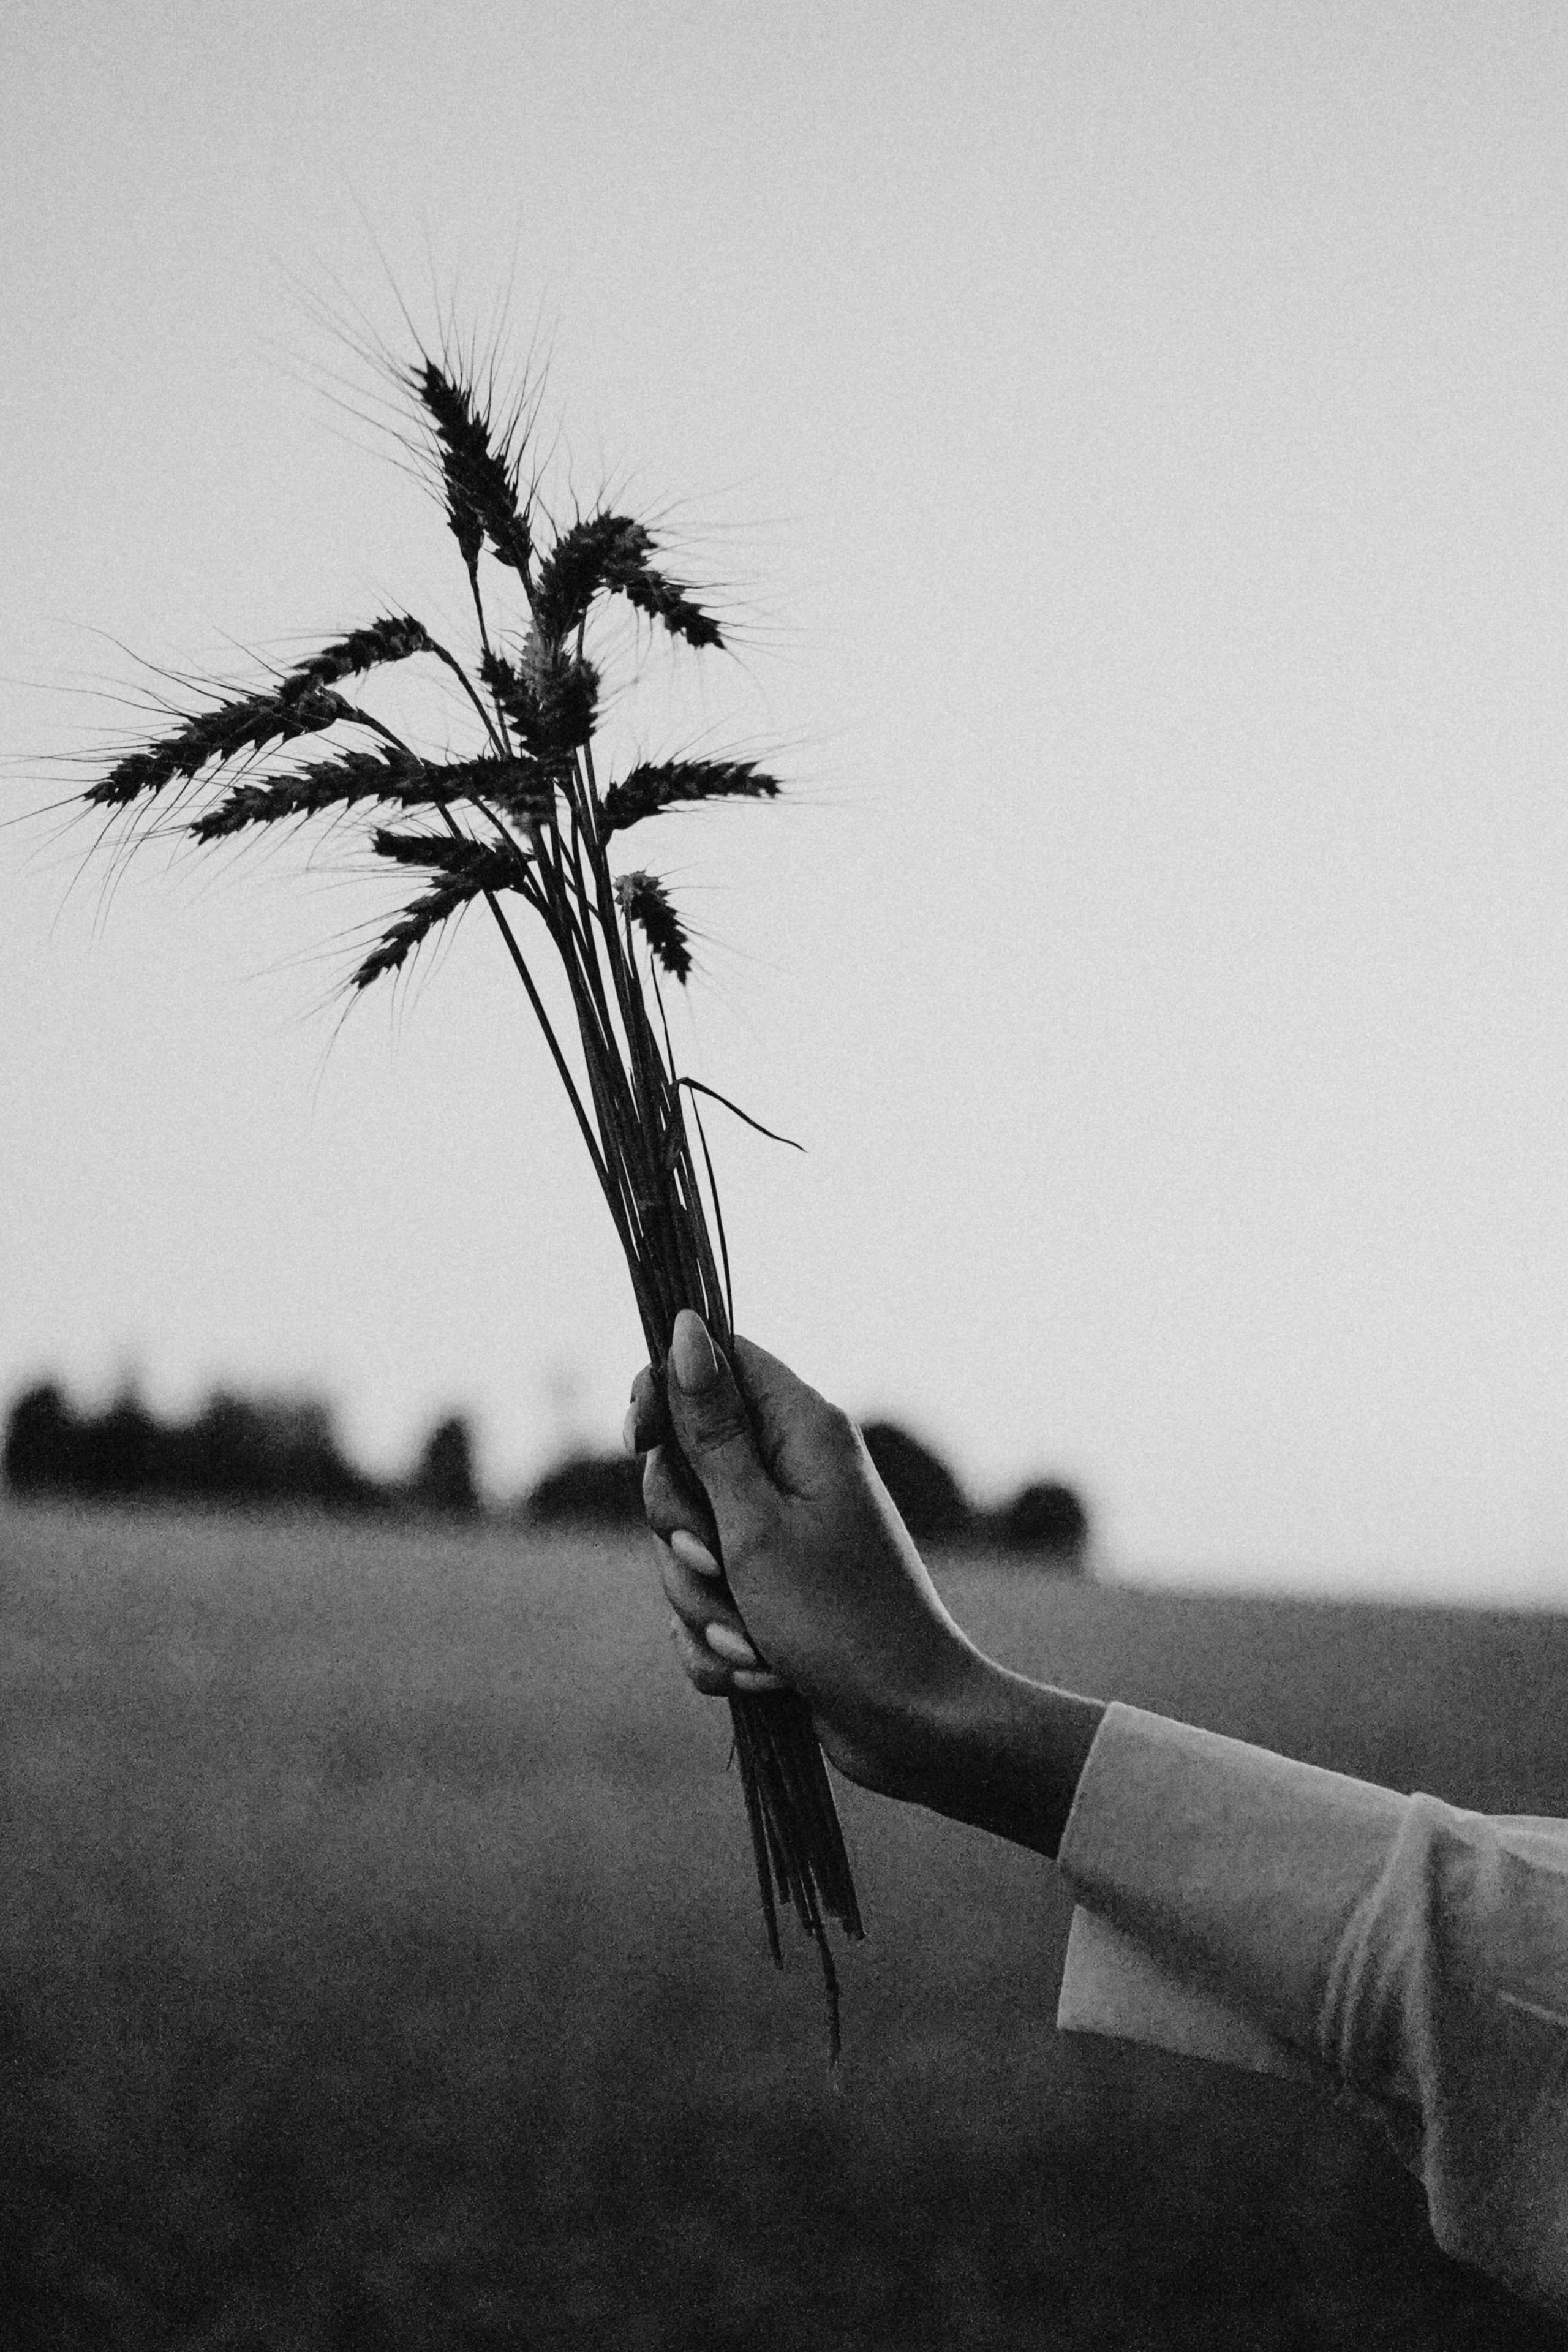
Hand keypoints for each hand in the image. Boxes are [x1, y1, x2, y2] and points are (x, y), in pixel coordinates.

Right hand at [627, 1311, 1105, 1853]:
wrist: (908, 1725)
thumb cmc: (841, 1620)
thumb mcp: (755, 1521)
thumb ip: (711, 1429)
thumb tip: (686, 1327)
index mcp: (802, 1432)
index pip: (716, 1363)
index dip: (663, 1394)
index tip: (639, 1441)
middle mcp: (793, 1473)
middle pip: (683, 1462)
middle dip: (680, 1529)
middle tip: (719, 1562)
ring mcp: (782, 1537)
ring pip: (686, 1544)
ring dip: (703, 1601)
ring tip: (753, 1640)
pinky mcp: (771, 1596)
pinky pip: (705, 1604)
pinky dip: (719, 1642)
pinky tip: (759, 1671)